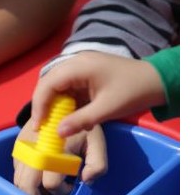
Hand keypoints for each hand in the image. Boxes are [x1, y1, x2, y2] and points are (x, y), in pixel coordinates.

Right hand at [13, 118, 106, 194]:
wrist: (62, 102)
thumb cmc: (81, 126)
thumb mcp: (97, 141)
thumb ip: (98, 164)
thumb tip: (85, 181)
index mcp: (55, 151)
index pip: (52, 183)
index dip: (63, 191)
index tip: (71, 187)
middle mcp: (35, 151)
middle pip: (26, 186)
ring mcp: (24, 148)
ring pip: (18, 180)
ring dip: (30, 189)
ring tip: (45, 189)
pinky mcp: (18, 146)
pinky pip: (17, 170)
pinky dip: (26, 177)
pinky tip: (39, 175)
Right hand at [32, 52, 165, 138]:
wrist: (155, 81)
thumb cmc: (132, 92)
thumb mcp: (106, 109)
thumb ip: (81, 120)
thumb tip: (57, 133)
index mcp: (80, 66)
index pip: (48, 83)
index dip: (39, 105)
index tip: (38, 126)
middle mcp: (76, 62)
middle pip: (48, 82)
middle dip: (42, 105)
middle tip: (41, 126)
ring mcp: (80, 66)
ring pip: (55, 85)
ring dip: (52, 104)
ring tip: (51, 123)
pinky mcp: (85, 74)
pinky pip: (67, 87)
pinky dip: (63, 102)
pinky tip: (65, 116)